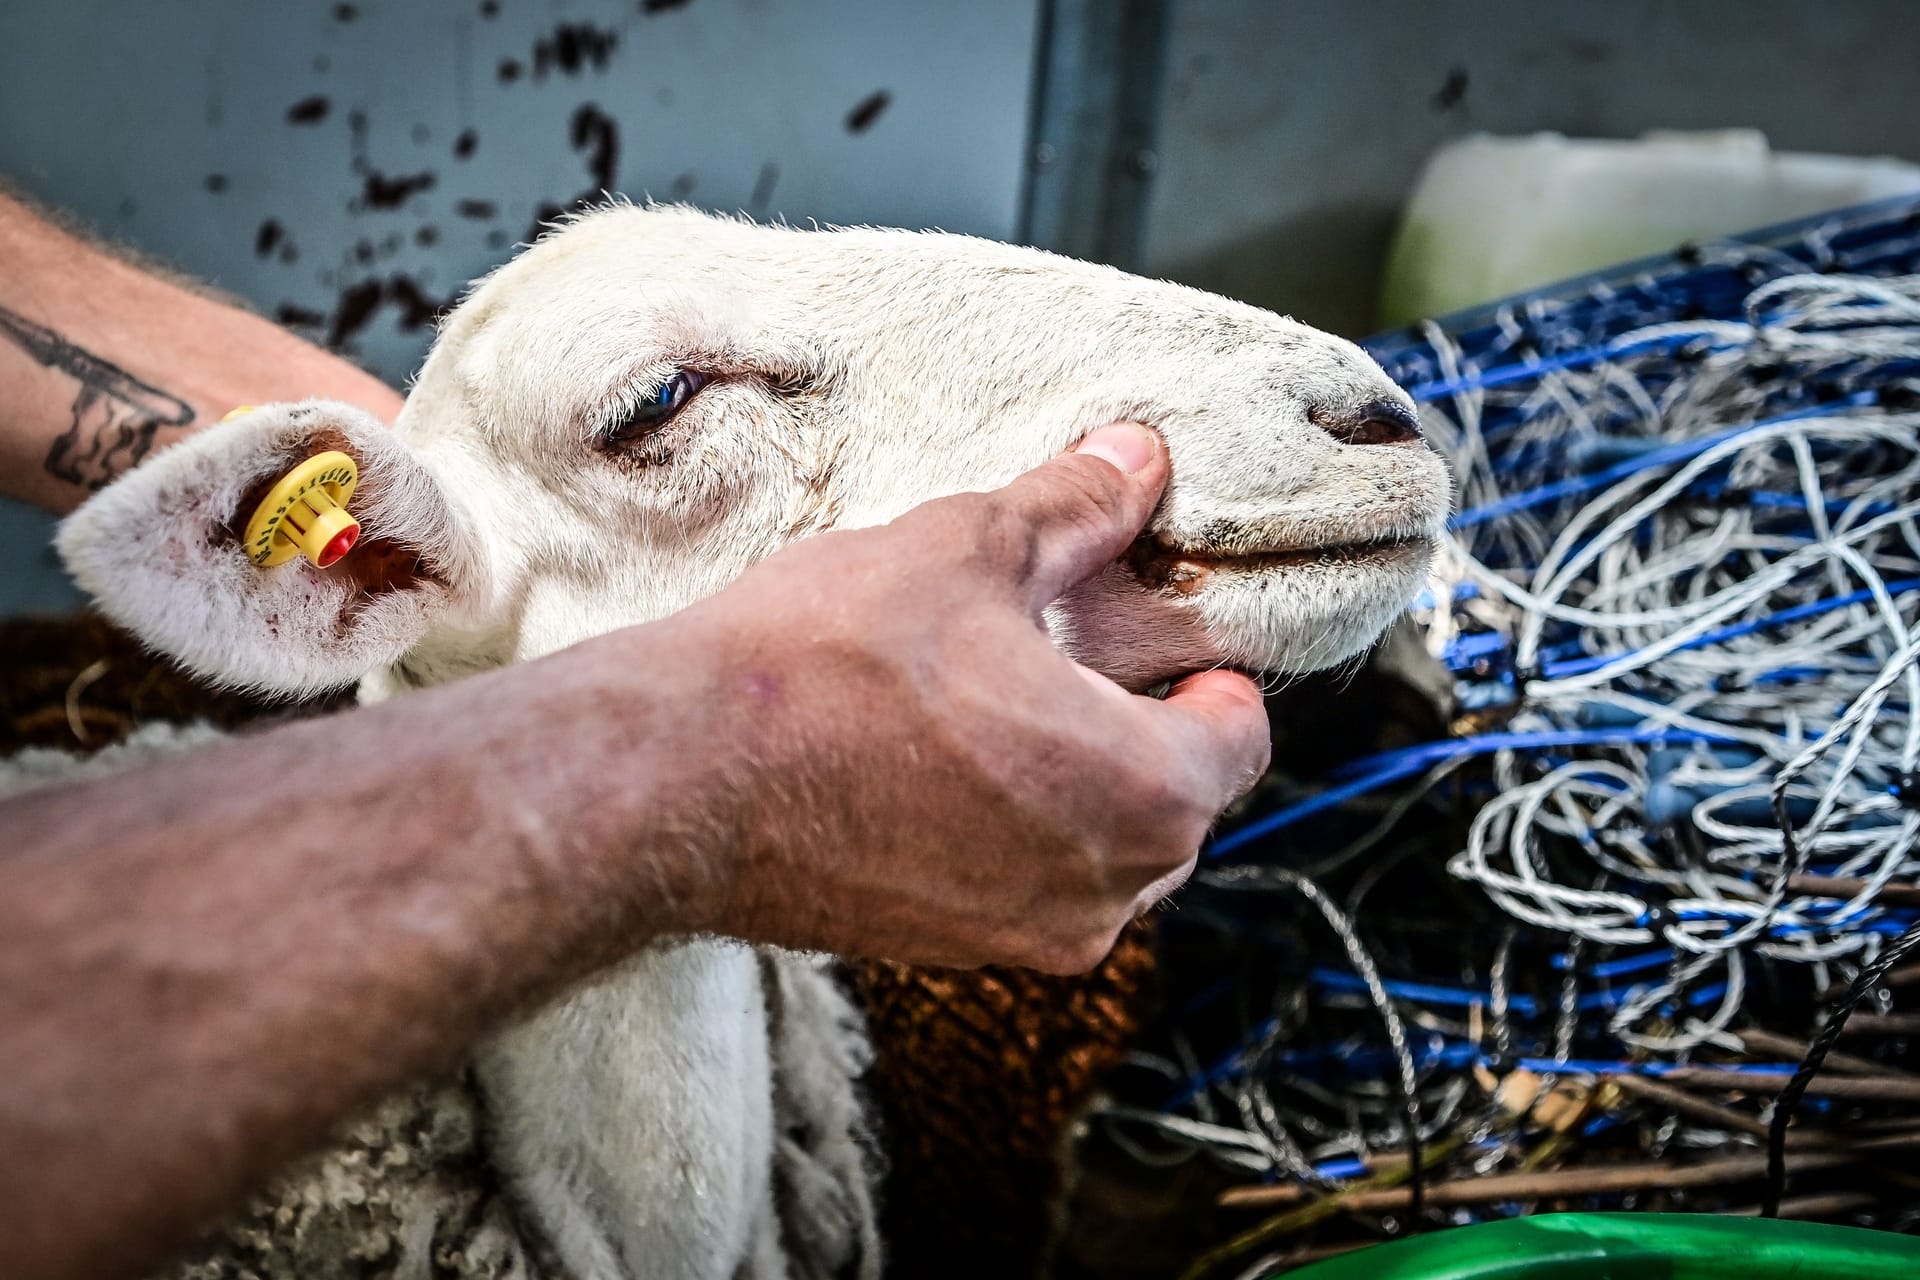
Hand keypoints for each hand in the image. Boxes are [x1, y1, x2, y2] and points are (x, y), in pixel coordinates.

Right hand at [655, 423, 1271, 971]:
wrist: (678, 778)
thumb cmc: (826, 666)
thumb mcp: (968, 551)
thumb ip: (1077, 508)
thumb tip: (1137, 462)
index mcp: (1143, 792)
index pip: (1240, 736)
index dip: (1206, 671)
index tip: (1156, 636)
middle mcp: (1105, 892)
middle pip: (1177, 801)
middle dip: (1138, 727)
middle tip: (1064, 656)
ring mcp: (1025, 938)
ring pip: (1103, 853)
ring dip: (1075, 785)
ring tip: (991, 707)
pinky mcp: (950, 956)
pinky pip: (1027, 888)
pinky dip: (1012, 832)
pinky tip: (934, 764)